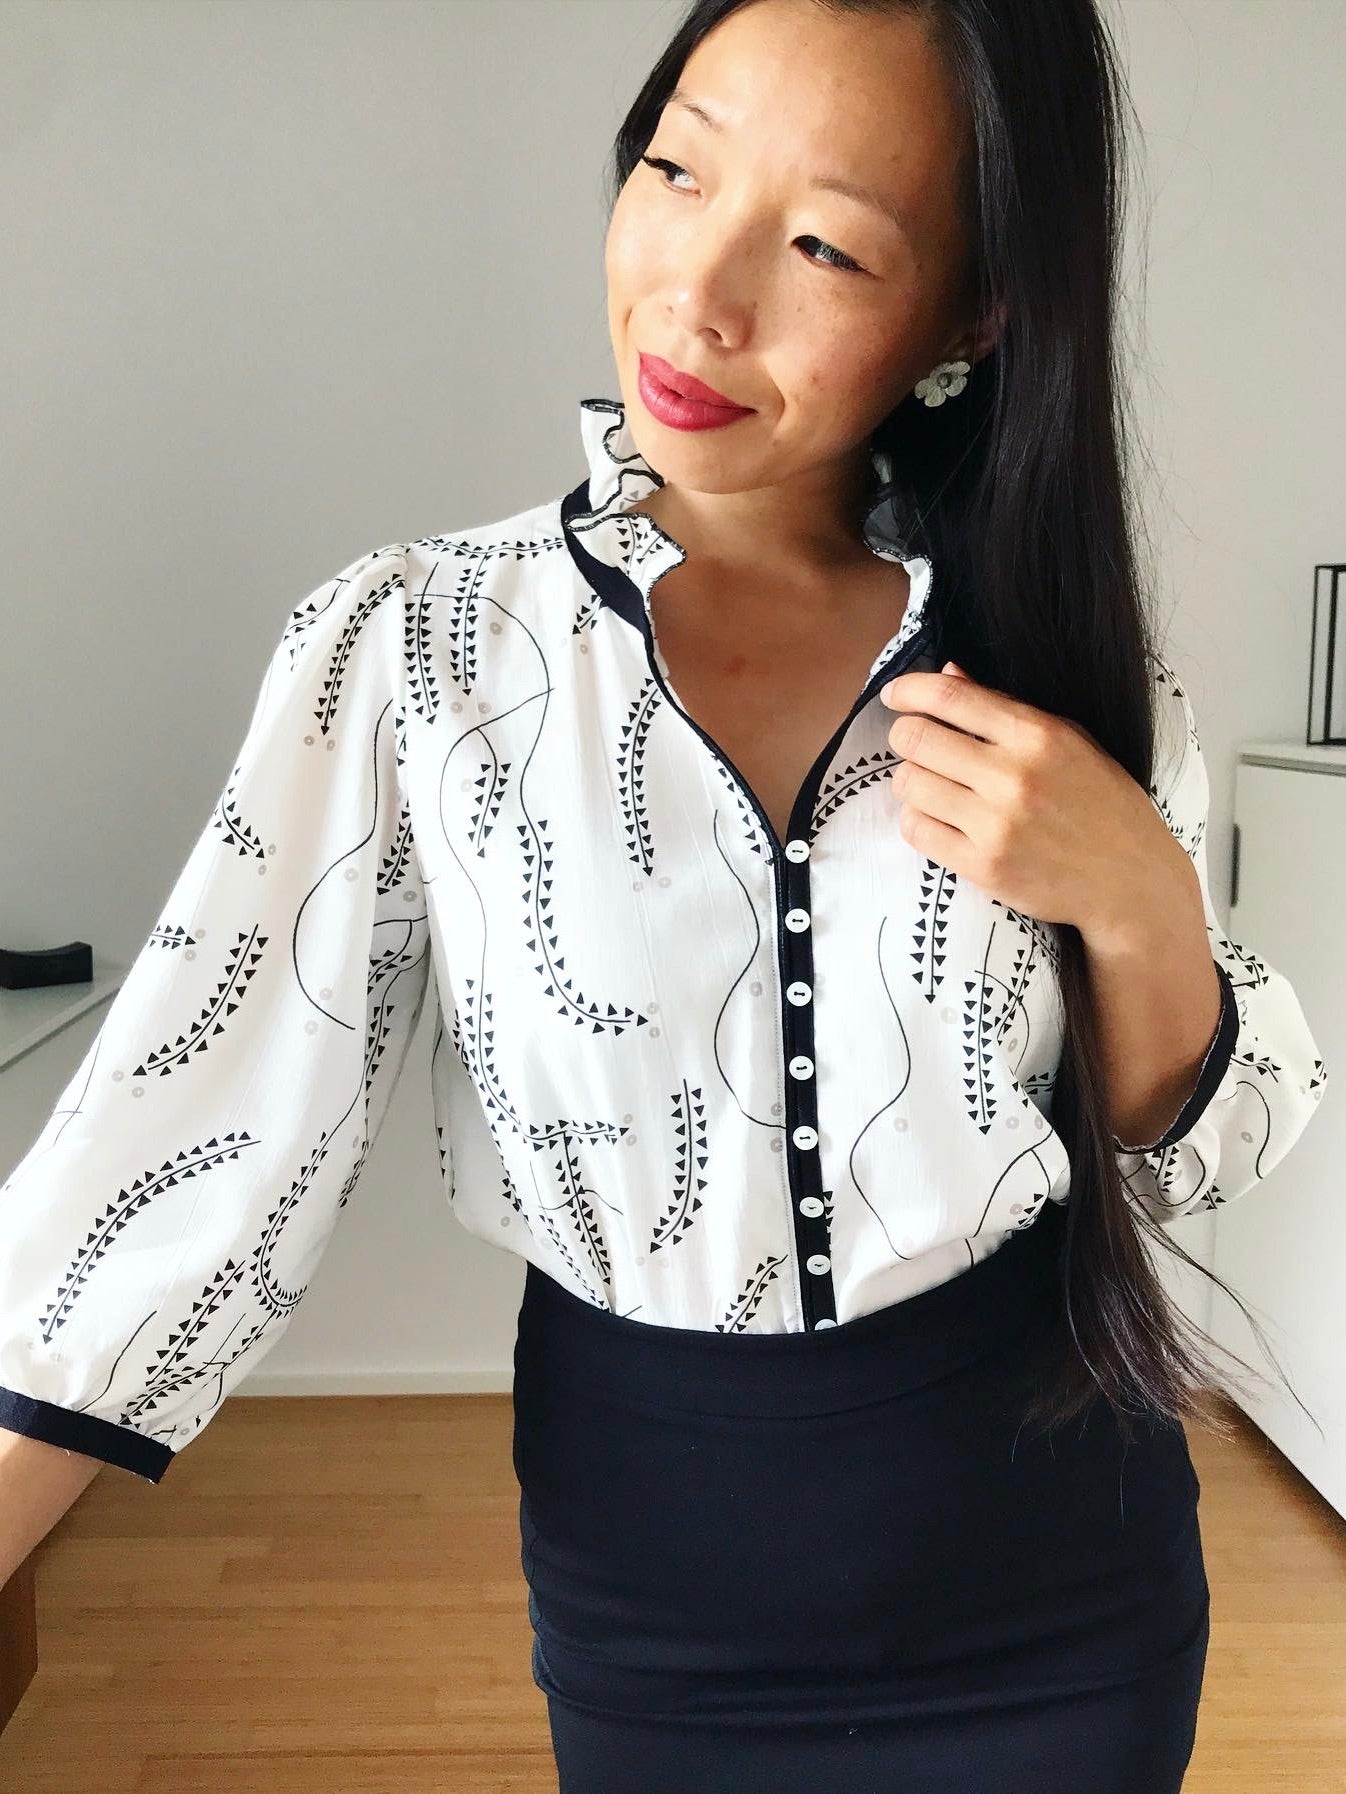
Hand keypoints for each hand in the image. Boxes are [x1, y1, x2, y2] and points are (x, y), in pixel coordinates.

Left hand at [878, 659, 1194, 941]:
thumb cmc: (1102, 803)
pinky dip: (918, 819)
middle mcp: (1013, 777)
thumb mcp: (1070, 740)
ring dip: (912, 780)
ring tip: (935, 784)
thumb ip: (1006, 708)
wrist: (1129, 880)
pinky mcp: (983, 866)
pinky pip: (916, 830)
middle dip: (906, 735)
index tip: (895, 693)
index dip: (909, 690)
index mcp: (1037, 735)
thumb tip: (948, 672)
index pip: (950, 697)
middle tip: (916, 743)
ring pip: (909, 784)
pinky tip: (939, 817)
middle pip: (916, 739)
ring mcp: (996, 825)